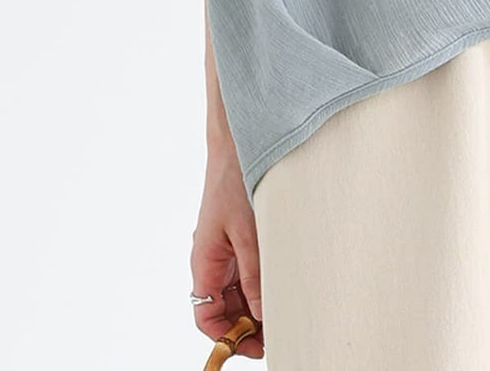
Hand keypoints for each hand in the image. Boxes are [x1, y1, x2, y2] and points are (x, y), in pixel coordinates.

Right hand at [190, 138, 264, 358]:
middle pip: (225, 307)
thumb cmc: (233, 181)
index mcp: (205, 262)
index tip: (253, 346)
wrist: (238, 143)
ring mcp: (227, 248)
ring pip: (238, 290)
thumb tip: (261, 313)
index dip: (226, 337)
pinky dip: (262, 281)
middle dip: (247, 324)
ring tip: (285, 310)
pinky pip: (248, 269)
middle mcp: (213, 260)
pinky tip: (282, 282)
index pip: (207, 316)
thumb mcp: (247, 233)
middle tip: (277, 331)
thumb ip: (254, 275)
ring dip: (257, 303)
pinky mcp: (241, 236)